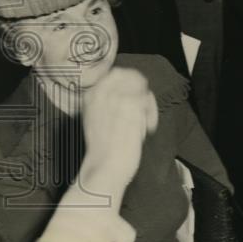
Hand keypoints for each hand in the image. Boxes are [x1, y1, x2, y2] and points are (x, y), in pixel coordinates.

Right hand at [79, 66, 157, 198]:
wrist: (105, 169)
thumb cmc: (104, 148)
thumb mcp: (97, 119)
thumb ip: (109, 101)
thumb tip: (132, 87)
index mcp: (91, 95)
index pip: (117, 72)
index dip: (131, 83)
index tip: (135, 99)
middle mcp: (102, 93)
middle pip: (134, 77)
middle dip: (142, 93)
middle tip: (142, 112)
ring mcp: (117, 98)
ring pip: (144, 89)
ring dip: (148, 107)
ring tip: (143, 125)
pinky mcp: (131, 106)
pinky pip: (149, 101)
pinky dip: (151, 115)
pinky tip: (146, 130)